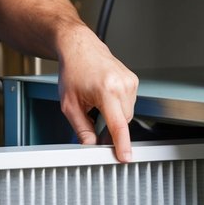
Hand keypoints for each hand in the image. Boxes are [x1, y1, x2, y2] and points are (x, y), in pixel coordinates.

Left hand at [57, 35, 138, 162]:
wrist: (79, 47)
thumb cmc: (73, 70)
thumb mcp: (70, 105)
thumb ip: (81, 129)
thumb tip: (90, 146)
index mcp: (106, 90)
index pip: (117, 125)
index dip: (122, 144)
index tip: (125, 157)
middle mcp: (122, 85)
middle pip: (122, 122)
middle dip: (110, 129)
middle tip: (94, 125)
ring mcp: (130, 81)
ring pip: (127, 115)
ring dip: (114, 117)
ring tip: (97, 104)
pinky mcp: (133, 81)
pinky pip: (129, 104)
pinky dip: (118, 107)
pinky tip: (105, 98)